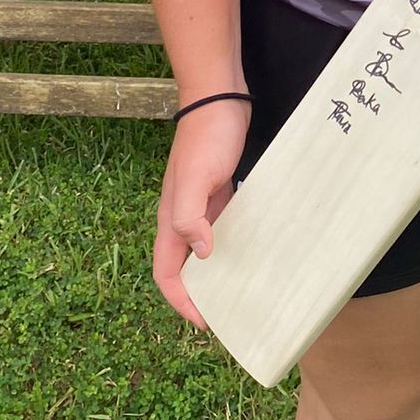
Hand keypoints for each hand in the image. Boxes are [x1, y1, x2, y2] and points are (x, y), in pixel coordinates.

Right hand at [153, 99, 251, 325]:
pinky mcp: (219, 191)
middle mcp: (182, 216)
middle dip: (198, 294)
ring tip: (242, 289)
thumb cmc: (207, 136)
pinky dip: (233, 244)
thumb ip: (188, 215)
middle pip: (183, 266)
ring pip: (204, 250)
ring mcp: (201, 203)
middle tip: (225, 313)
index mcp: (170, 218)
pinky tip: (254, 249)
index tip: (204, 322)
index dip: (180, 301)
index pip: (166, 273)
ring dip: (216, 271)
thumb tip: (200, 254)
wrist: (220, 98)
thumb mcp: (195, 177)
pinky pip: (223, 227)